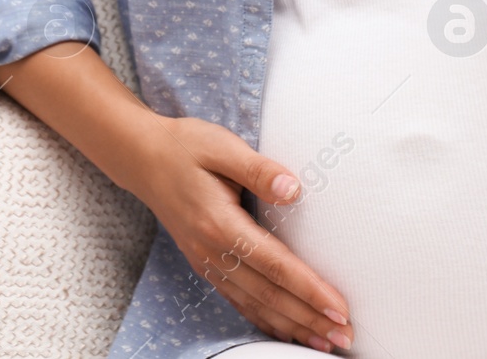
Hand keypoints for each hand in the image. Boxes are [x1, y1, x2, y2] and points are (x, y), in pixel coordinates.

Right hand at [130, 115, 353, 353]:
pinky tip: (286, 330)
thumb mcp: (222, 146)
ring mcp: (206, 262)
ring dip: (292, 326)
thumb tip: (294, 189)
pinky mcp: (205, 264)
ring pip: (254, 305)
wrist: (142, 157)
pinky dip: (264, 320)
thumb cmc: (186, 146)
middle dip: (309, 318)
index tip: (339, 307)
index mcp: (219, 224)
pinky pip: (238, 301)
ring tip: (325, 342)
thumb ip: (259, 170)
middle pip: (268, 295)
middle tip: (345, 335)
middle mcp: (211, 252)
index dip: (309, 289)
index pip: (274, 266)